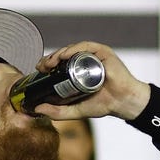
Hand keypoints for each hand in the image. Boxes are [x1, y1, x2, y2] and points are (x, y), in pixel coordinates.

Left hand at [33, 41, 150, 121]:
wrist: (122, 102)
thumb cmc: (103, 104)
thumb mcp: (75, 110)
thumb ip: (57, 112)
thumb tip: (37, 109)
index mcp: (78, 72)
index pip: (59, 64)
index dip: (48, 65)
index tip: (38, 70)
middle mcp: (85, 62)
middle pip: (63, 56)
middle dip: (50, 59)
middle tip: (41, 67)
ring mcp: (94, 56)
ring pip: (72, 50)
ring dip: (58, 54)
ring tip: (50, 62)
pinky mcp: (102, 52)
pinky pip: (86, 47)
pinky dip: (74, 49)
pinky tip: (64, 55)